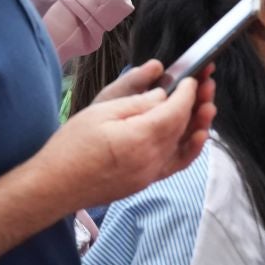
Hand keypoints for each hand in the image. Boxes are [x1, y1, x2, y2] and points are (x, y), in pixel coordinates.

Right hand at [44, 60, 215, 209]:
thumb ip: (138, 104)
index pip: (176, 111)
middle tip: (208, 85)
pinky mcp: (146, 181)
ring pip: (185, 146)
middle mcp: (153, 159)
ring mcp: (151, 173)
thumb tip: (163, 96)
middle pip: (185, 127)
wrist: (56, 186)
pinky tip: (198, 136)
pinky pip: (177, 164)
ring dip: (199, 124)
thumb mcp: (102, 113)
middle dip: (198, 104)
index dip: (188, 93)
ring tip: (209, 106)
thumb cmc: (71, 147)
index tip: (192, 79)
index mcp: (141, 138)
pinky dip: (191, 149)